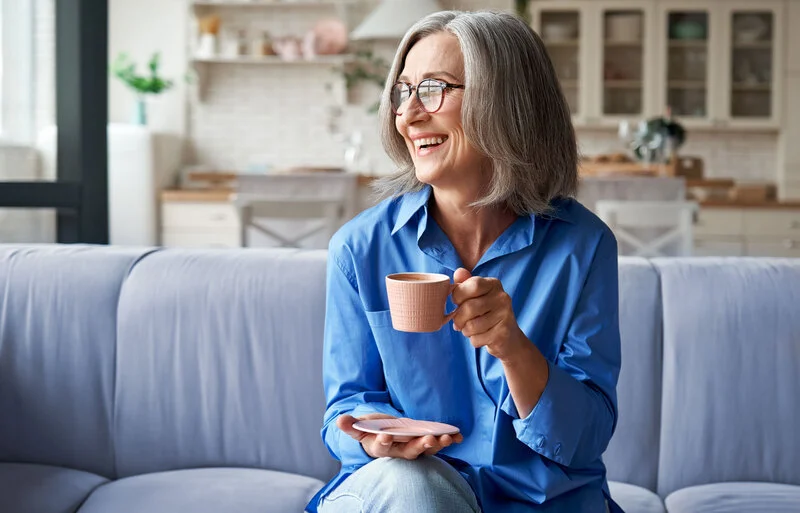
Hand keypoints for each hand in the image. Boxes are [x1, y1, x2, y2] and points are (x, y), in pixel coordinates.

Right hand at [336, 413, 462, 459]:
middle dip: (419, 446)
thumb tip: (339, 420)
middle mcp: (398, 451)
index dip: (384, 442)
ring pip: (426, 449)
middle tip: (428, 440)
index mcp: (380, 447)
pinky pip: (437, 443)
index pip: (382, 447)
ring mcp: (413, 448)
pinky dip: (448, 440)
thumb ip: (351, 425)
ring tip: (447, 438)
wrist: (383, 435)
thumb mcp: (359, 427)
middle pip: (409, 452)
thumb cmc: (371, 431)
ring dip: (437, 444)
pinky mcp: (424, 442)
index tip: (386, 436)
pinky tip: (458, 436)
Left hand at [451, 267, 527, 361]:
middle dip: (458, 318)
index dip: (458, 295)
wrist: (509, 338)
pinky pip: (477, 339)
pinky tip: (482, 337)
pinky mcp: (503, 333)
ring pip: (471, 326)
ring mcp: (505, 315)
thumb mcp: (476, 296)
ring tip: (471, 329)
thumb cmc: (486, 314)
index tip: (457, 302)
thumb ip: (465, 283)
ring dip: (465, 331)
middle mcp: (502, 297)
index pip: (472, 285)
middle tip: (459, 322)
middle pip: (469, 307)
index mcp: (494, 284)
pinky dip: (474, 340)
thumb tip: (458, 272)